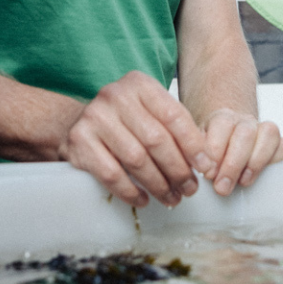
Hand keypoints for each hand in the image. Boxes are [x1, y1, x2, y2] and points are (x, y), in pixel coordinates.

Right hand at [58, 71, 211, 206]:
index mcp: (139, 84)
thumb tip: (206, 163)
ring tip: (171, 197)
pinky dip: (131, 192)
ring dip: (158, 184)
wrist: (77, 123)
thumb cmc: (125, 122)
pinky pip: (112, 174)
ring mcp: (95, 117)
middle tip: (189, 189)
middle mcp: (115, 95)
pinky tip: (143, 199)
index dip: (193, 144)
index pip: (173, 115)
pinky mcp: (79, 141)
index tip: (205, 167)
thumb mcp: (150, 113)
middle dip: (177, 169)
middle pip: (156, 139)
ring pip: (136, 159)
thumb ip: (176, 129)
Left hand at [200, 107, 282, 194]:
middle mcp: (245, 121)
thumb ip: (199, 157)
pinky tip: (261, 176)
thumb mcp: (201, 152)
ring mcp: (265, 130)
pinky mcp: (280, 144)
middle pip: (245, 134)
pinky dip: (274, 162)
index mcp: (223, 119)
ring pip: (268, 134)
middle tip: (222, 186)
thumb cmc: (215, 151)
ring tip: (243, 182)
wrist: (231, 144)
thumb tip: (203, 171)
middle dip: (233, 164)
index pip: (222, 124)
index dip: (215, 150)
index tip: (208, 173)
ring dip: (254, 162)